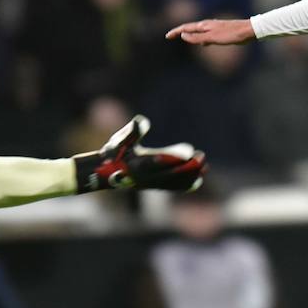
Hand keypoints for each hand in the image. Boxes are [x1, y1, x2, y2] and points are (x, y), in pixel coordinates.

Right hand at [73, 115, 205, 192]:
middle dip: (186, 167)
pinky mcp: (153, 186)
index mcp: (136, 163)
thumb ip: (132, 131)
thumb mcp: (120, 140)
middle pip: (169, 173)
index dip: (173, 157)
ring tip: (204, 168)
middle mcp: (144, 176)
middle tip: (201, 158)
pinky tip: (197, 181)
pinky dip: (183, 185)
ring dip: (188, 175)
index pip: (157, 161)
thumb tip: (141, 121)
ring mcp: (149, 183)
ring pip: (172, 181)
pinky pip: (170, 186)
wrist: (104, 173)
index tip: (188, 152)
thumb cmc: (113, 152)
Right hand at [165, 18, 255, 45]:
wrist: (248, 30)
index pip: (186, 28)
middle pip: (190, 28)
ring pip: (198, 31)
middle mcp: (208, 25)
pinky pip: (206, 34)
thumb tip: (183, 36)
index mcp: (204, 26)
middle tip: (171, 36)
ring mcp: (214, 27)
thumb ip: (197, 38)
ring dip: (189, 34)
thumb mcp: (213, 38)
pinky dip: (200, 38)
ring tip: (183, 38)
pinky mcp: (221, 31)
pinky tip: (204, 43)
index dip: (176, 32)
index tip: (167, 36)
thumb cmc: (231, 35)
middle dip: (180, 32)